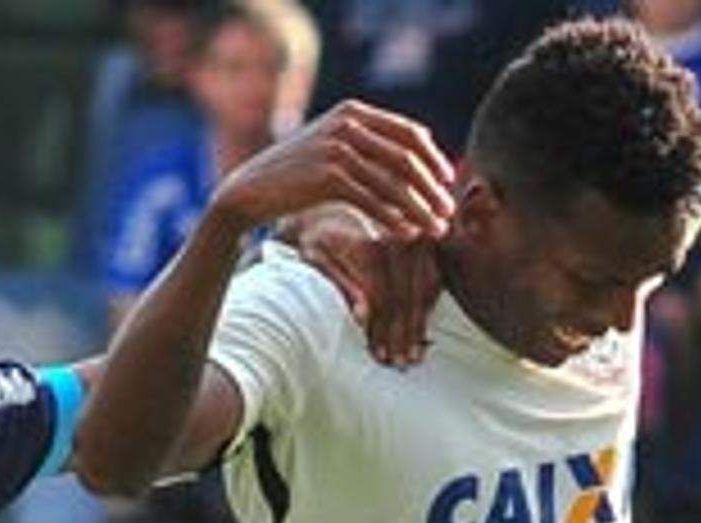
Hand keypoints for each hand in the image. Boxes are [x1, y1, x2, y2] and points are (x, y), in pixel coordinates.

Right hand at [210, 102, 454, 247]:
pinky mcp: (328, 176)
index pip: (409, 132)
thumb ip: (368, 147)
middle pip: (407, 158)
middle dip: (432, 187)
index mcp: (354, 111)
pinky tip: (407, 233)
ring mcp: (338, 148)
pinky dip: (393, 218)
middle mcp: (348, 124)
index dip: (434, 158)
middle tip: (448, 211)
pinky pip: (372, 199)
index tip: (447, 182)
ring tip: (436, 229)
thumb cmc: (298, 174)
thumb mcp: (333, 148)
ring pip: (393, 183)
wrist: (252, 189)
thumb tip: (415, 165)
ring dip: (419, 209)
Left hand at [291, 203, 439, 366]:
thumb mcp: (317, 259)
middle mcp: (397, 243)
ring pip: (423, 292)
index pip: (383, 296)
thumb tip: (362, 316)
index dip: (382, 329)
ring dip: (418, 327)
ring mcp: (414, 244)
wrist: (336, 216)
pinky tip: (421, 336)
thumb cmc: (321, 243)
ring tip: (413, 357)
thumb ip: (341, 284)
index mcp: (369, 248)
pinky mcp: (426, 248)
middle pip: (406, 296)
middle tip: (401, 364)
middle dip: (403, 334)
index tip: (380, 356)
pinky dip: (427, 311)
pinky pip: (433, 284)